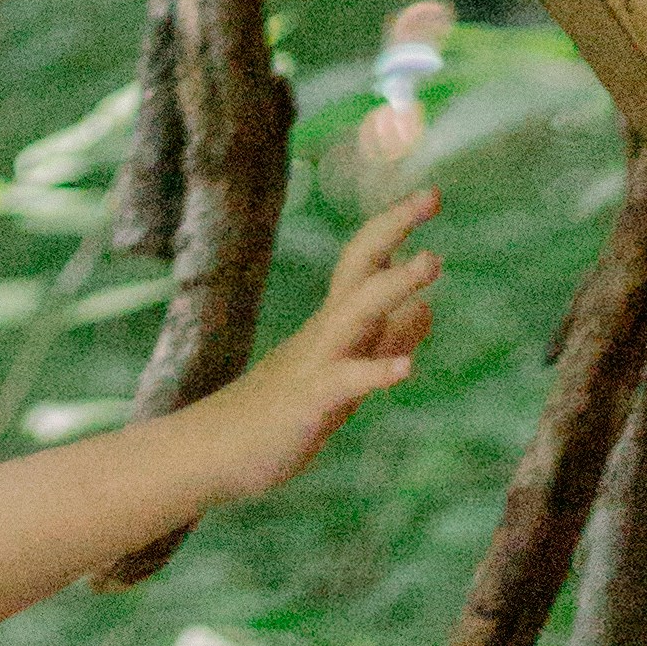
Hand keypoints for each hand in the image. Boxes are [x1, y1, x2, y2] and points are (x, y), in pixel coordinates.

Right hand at [198, 189, 440, 501]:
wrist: (214, 452)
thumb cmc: (277, 414)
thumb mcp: (344, 373)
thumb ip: (385, 340)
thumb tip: (428, 308)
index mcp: (333, 323)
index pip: (365, 260)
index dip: (396, 226)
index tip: (430, 194)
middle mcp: (324, 331)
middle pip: (358, 266)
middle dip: (393, 228)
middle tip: (431, 195)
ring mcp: (315, 362)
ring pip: (356, 312)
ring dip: (394, 284)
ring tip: (433, 262)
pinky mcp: (310, 401)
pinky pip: (346, 382)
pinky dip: (376, 370)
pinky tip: (407, 368)